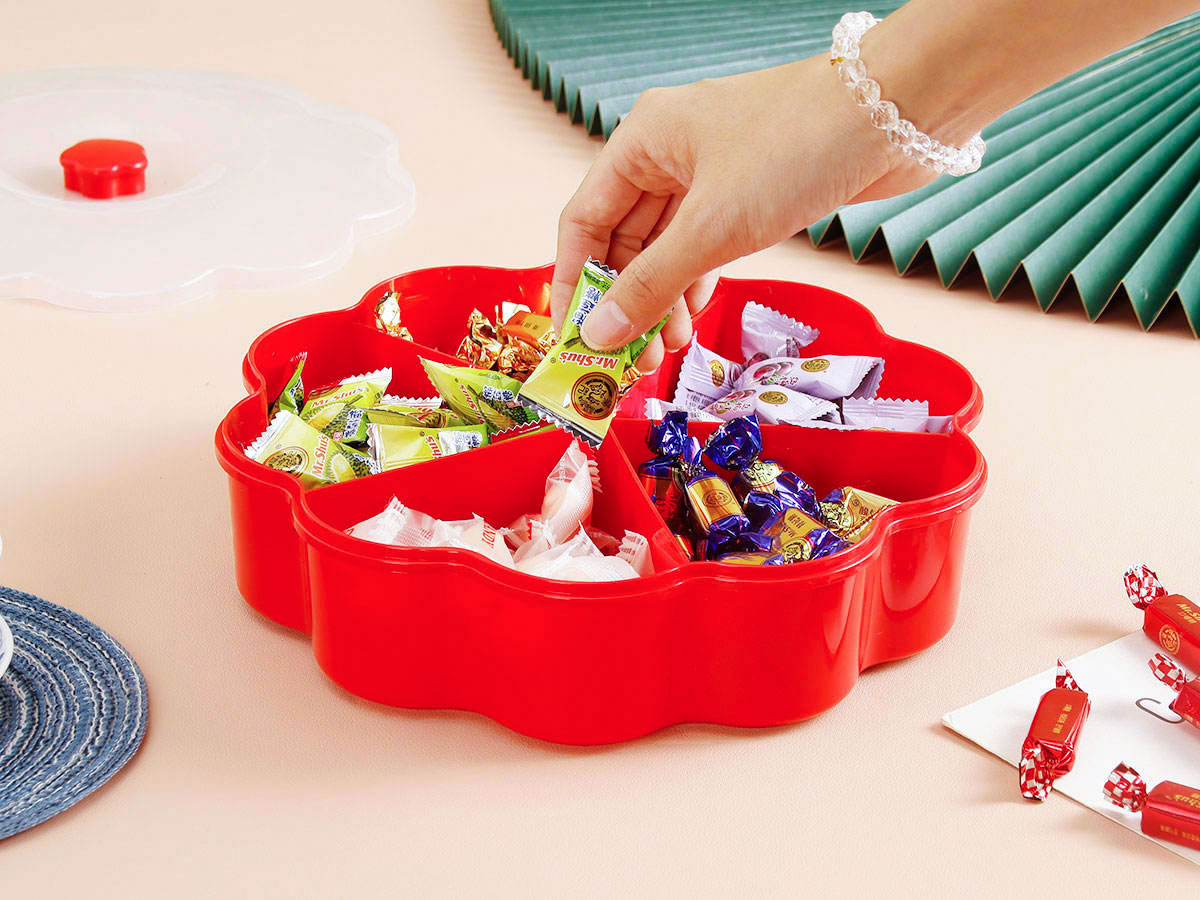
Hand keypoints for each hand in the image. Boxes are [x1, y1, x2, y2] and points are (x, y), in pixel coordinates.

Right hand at [549, 55, 934, 370]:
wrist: (895, 114)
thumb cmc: (797, 146)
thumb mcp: (712, 227)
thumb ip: (650, 285)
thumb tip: (599, 332)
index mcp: (642, 141)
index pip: (583, 221)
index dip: (574, 283)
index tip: (574, 337)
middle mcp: (668, 153)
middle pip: (622, 241)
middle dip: (624, 302)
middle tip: (628, 358)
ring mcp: (709, 174)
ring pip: (664, 249)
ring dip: (660, 301)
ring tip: (666, 348)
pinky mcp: (747, 194)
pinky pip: (702, 247)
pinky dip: (694, 283)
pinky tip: (693, 318)